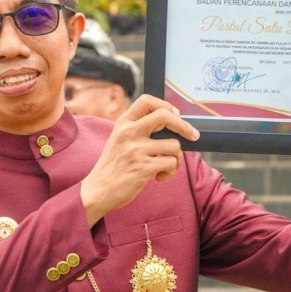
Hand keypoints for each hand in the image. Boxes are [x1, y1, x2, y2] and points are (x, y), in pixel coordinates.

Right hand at [80, 95, 199, 225]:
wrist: (97, 191)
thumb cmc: (112, 167)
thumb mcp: (119, 140)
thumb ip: (138, 130)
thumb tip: (171, 126)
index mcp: (122, 123)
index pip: (147, 101)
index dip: (165, 105)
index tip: (175, 115)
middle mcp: (129, 133)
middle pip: (165, 116)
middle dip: (184, 126)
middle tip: (192, 136)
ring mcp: (136, 150)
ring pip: (173, 145)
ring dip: (176, 158)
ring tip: (165, 167)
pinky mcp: (143, 167)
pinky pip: (171, 163)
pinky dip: (170, 172)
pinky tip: (159, 177)